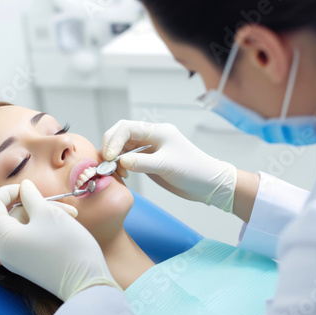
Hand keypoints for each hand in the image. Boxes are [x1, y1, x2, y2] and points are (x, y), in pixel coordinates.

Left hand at [0, 179, 120, 300]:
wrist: (87, 283)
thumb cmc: (67, 246)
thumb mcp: (48, 214)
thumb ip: (31, 196)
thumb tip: (24, 187)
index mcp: (3, 238)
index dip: (8, 190)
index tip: (30, 189)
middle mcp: (5, 250)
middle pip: (12, 214)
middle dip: (36, 204)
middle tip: (62, 205)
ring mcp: (17, 258)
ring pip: (25, 224)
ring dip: (46, 214)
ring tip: (71, 215)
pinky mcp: (30, 262)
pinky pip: (31, 236)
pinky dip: (46, 227)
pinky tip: (67, 224)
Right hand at [101, 120, 236, 211]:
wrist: (209, 184)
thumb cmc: (193, 171)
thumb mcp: (166, 166)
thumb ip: (141, 162)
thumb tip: (119, 161)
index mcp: (158, 131)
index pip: (127, 128)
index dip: (114, 140)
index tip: (110, 157)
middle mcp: (152, 137)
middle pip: (121, 134)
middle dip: (110, 147)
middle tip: (106, 164)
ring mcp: (149, 149)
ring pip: (123, 147)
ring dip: (115, 157)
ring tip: (115, 172)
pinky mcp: (149, 160)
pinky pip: (128, 158)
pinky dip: (121, 165)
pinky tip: (122, 175)